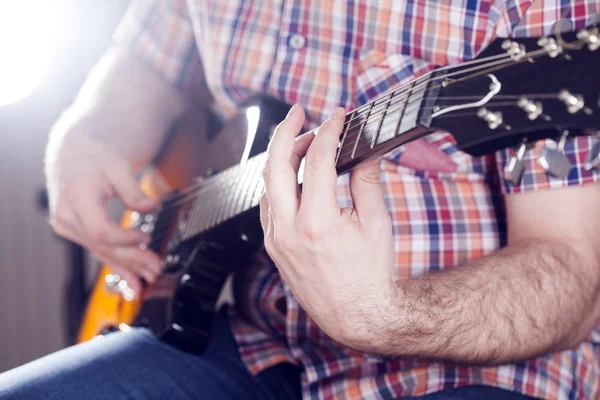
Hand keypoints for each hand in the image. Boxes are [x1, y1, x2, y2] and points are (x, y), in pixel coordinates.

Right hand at [45, 128, 161, 294]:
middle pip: (104, 246)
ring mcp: (69, 227)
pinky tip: (131, 279)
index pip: (100, 230)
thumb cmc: (93, 158)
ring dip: (126, 268)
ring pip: (102, 252)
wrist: (73, 156)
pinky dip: (116, 265)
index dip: (125, 238)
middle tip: (155, 268)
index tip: (145, 238)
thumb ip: (133, 190)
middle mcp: (68, 216)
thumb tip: (151, 207)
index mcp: (77, 197)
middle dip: (132, 259)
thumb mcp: (117, 167)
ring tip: (147, 279)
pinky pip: (98, 251)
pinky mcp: (76, 233)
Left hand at [259, 105, 397, 348]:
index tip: (337, 116)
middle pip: (275, 163)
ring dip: (281, 157)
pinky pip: (268, 205)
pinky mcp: (273, 247)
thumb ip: (366, 181)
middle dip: (286, 130)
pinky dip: (278, 183)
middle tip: (299, 112)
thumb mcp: (376, 223)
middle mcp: (289, 230)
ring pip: (267, 183)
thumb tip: (363, 152)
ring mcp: (276, 239)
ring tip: (301, 143)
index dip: (328, 130)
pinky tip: (293, 176)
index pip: (317, 160)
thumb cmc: (370, 274)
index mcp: (318, 222)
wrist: (356, 315)